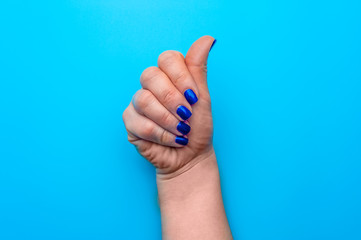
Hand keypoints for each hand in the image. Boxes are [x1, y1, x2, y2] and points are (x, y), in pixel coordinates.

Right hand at [123, 36, 215, 175]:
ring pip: (143, 100)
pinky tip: (171, 140)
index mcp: (169, 75)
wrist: (191, 156)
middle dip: (173, 100)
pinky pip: (138, 122)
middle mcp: (151, 85)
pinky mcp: (130, 121)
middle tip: (187, 116)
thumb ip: (199, 69)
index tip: (194, 97)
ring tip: (181, 131)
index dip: (181, 76)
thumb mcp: (202, 97)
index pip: (167, 59)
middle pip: (150, 76)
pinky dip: (160, 134)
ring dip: (167, 120)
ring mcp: (137, 102)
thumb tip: (208, 39)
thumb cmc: (197, 127)